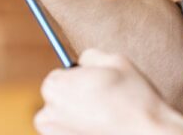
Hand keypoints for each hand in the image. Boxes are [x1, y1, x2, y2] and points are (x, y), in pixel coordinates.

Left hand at [35, 49, 182, 134]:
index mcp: (55, 86)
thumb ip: (90, 56)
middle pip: (57, 101)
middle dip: (74, 100)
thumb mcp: (115, 61)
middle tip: (102, 104)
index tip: (94, 87)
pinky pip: (70, 134)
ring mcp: (55, 134)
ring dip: (77, 119)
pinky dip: (80, 132)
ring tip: (103, 119)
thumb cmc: (134, 99)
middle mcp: (48, 113)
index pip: (58, 77)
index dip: (78, 80)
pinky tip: (101, 130)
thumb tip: (81, 61)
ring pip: (63, 122)